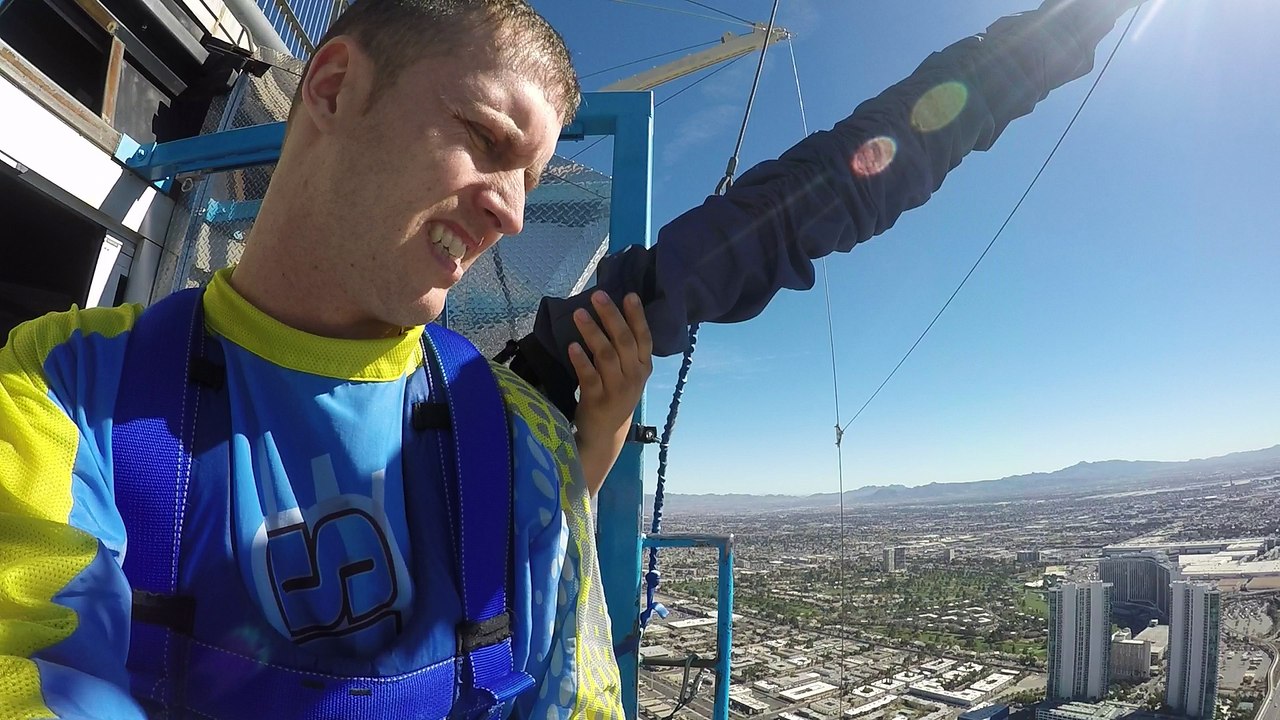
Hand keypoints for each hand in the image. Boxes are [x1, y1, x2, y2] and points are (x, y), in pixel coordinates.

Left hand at [569, 291, 652, 495]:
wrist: (606, 435)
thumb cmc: (616, 395)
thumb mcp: (630, 374)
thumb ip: (626, 349)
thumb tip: (613, 311)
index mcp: (643, 367)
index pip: (644, 338)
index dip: (637, 316)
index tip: (629, 294)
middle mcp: (633, 377)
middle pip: (624, 342)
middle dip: (611, 316)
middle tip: (597, 296)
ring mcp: (616, 390)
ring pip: (606, 355)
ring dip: (593, 332)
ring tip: (579, 313)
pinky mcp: (596, 401)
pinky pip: (588, 376)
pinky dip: (580, 360)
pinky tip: (572, 345)